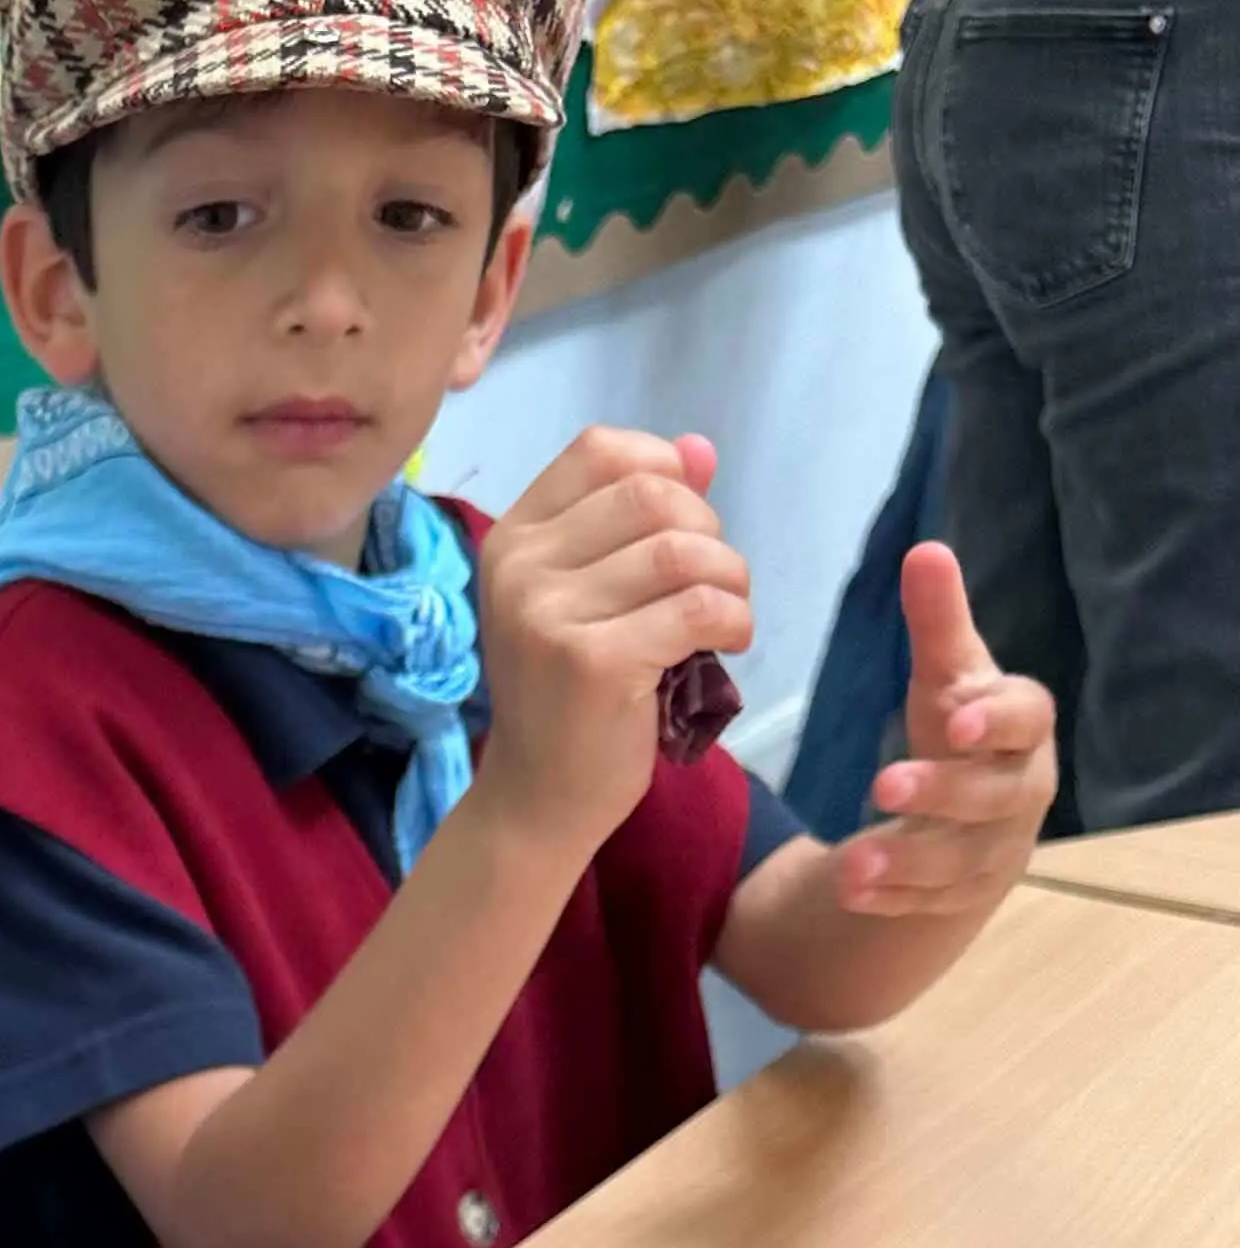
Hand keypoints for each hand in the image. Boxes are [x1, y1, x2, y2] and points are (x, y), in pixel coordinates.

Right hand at [473, 427, 755, 858]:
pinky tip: (729, 643)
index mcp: (513, 540)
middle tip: (712, 582)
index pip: (600, 450)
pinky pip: (698, 608)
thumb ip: (639, 521)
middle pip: (651, 494)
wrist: (539, 799)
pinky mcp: (593, 662)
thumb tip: (699, 448)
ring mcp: (549, 615)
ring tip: (727, 617)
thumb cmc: (569, 696)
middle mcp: (520, 568)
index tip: (685, 524)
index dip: (663, 468)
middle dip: (708, 530)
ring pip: (681, 550)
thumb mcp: (590, 596)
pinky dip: (734, 620)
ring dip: (731, 577)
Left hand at [835, 544, 1057, 918]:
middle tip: (883, 786)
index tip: (959, 721)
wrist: (976, 819)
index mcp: (1023, 729)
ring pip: (959, 861)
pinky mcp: (963, 895)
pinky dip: (890, 899)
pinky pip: (928, 903)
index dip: (998, 720)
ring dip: (905, 862)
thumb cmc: (965, 730)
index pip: (1028, 719)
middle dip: (943, 793)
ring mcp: (994, 849)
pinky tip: (849, 893)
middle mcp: (1019, 790)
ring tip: (852, 864)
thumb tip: (925, 550)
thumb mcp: (949, 677)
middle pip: (993, 796)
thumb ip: (939, 623)